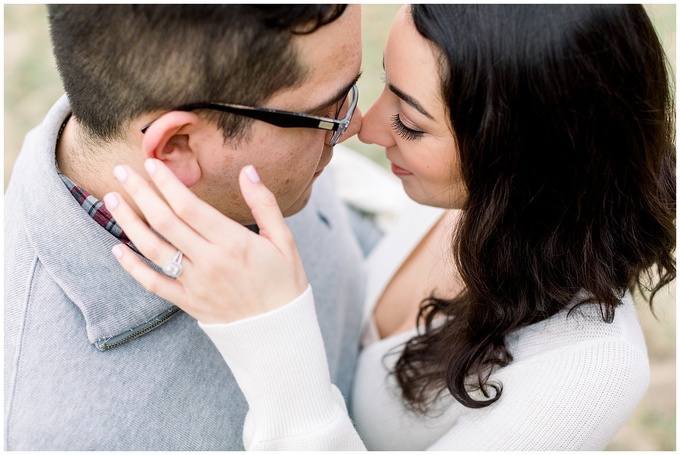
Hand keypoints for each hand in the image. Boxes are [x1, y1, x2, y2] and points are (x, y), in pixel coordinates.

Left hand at [103, 159, 308, 323]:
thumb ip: (264, 204)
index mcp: (233, 242)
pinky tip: (115, 249)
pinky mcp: (188, 301)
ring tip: (112, 199)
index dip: (167, 183)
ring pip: (153, 248)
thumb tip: (248, 171)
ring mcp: (195, 283)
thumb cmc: (284, 282)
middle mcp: (209, 261)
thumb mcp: (284, 240)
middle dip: (141, 193)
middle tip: (122, 171)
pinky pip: (153, 283)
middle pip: (165, 221)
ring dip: (129, 222)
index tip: (152, 163)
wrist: (279, 332)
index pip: (189, 206)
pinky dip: (132, 267)